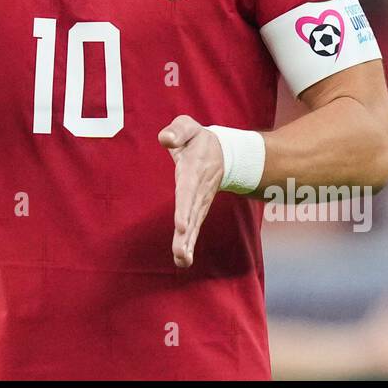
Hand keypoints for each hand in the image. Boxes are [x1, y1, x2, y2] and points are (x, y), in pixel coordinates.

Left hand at [158, 115, 224, 268]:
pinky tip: (183, 260)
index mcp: (192, 171)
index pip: (187, 191)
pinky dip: (189, 243)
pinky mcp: (197, 210)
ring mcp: (199, 202)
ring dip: (188, 243)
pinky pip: (194, 228)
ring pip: (194, 224)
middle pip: (191, 214)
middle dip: (187, 234)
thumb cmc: (197, 139)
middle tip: (181, 252)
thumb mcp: (187, 126)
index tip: (182, 226)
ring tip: (181, 260)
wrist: (221, 152)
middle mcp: (197, 191)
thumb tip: (165, 139)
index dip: (184, 208)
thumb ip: (177, 131)